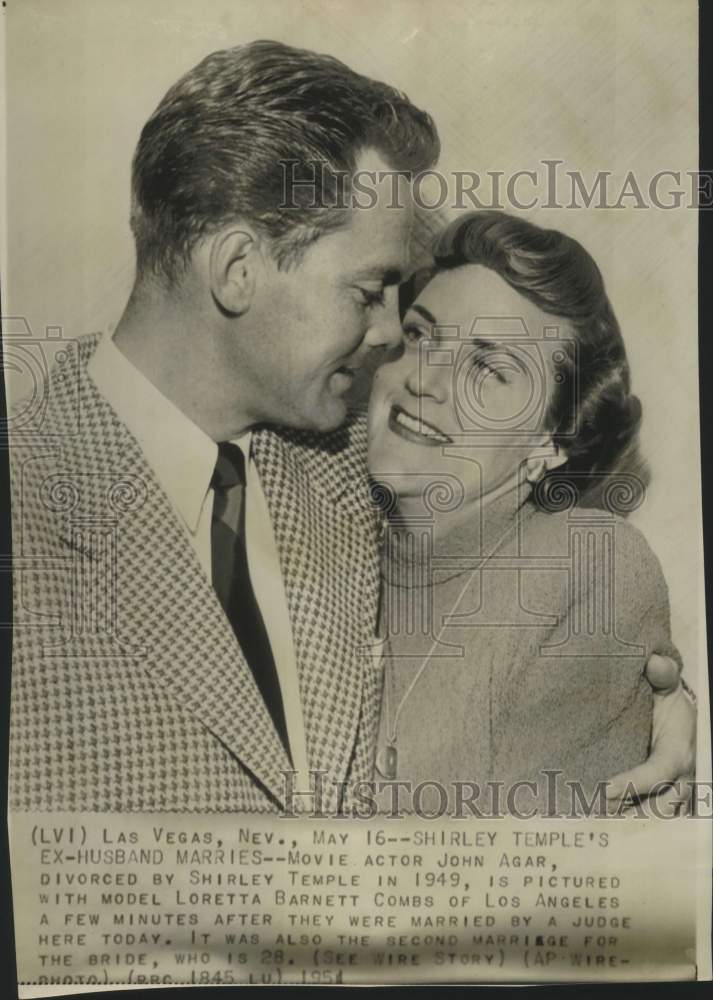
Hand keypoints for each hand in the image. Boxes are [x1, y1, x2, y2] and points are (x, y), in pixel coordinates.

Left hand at [606, 654, 695, 814]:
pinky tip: (599, 830)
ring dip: (625, 825)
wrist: (679, 718)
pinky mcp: (659, 801)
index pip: (658, 773)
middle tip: (592, 816)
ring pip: (652, 819)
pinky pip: (646, 820)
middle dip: (628, 815)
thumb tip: (654, 662)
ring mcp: (671, 794)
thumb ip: (662, 674)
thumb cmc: (666, 702)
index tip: (604, 790)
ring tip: (591, 828)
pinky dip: (625, 826)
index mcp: (678, 752)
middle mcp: (679, 780)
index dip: (633, 784)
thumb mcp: (666, 685)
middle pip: (658, 807)